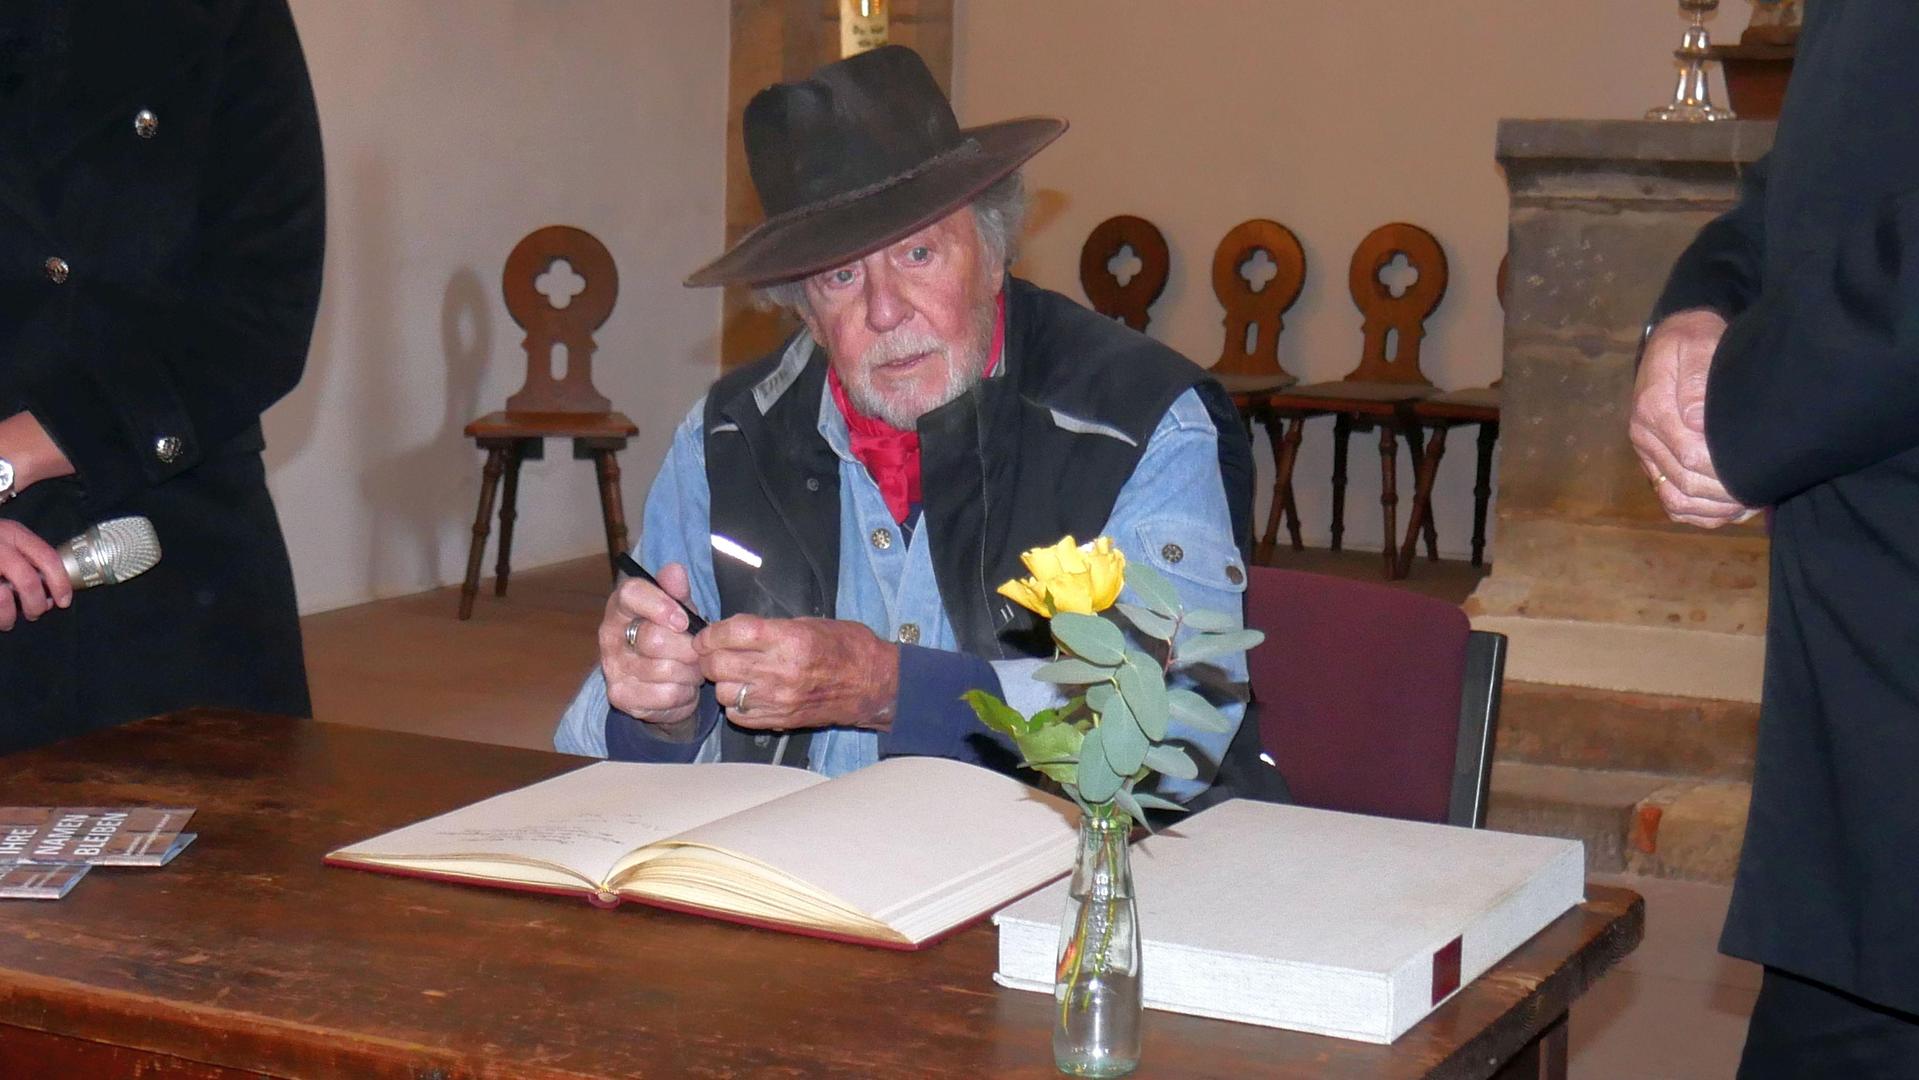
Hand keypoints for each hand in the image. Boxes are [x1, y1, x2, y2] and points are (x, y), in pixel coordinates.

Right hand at [0, 520, 72, 630]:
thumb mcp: (7, 539)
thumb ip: (29, 560)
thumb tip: (51, 596)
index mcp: (13, 533)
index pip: (47, 557)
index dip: (61, 583)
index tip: (64, 601)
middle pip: (28, 580)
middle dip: (36, 604)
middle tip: (35, 613)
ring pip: (3, 597)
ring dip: (9, 616)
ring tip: (8, 621)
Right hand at [598, 562, 703, 737]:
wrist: (664, 683)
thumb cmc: (672, 637)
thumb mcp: (679, 609)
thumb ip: (676, 590)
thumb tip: (675, 570)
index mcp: (621, 605)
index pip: (631, 594)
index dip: (660, 605)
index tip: (684, 620)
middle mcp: (609, 635)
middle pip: (653, 638)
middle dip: (687, 647)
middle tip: (698, 651)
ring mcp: (612, 667)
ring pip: (663, 669)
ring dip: (690, 671)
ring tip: (692, 669)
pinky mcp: (620, 696)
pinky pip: (665, 695)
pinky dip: (684, 693)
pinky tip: (682, 687)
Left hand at [696, 616, 898, 731]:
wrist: (873, 683)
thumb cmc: (846, 647)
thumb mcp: (808, 623)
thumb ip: (768, 628)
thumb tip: (732, 632)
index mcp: (789, 639)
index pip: (732, 633)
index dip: (711, 633)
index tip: (707, 635)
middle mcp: (780, 670)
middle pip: (719, 664)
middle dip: (709, 657)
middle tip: (714, 653)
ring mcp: (779, 699)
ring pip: (723, 692)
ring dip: (722, 681)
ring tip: (734, 673)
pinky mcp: (780, 719)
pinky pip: (738, 715)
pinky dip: (735, 704)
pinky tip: (746, 693)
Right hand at [1630, 309, 1756, 528]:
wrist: (1675, 339)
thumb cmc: (1693, 340)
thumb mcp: (1696, 344)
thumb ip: (1696, 379)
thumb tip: (1695, 419)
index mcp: (1653, 410)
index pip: (1690, 456)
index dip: (1726, 471)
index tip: (1759, 470)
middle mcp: (1644, 437)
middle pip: (1684, 484)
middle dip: (1725, 493)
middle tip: (1763, 490)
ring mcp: (1648, 454)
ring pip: (1676, 500)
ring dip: (1713, 508)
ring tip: (1749, 503)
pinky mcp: (1655, 462)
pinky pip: (1672, 502)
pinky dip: (1700, 513)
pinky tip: (1729, 508)